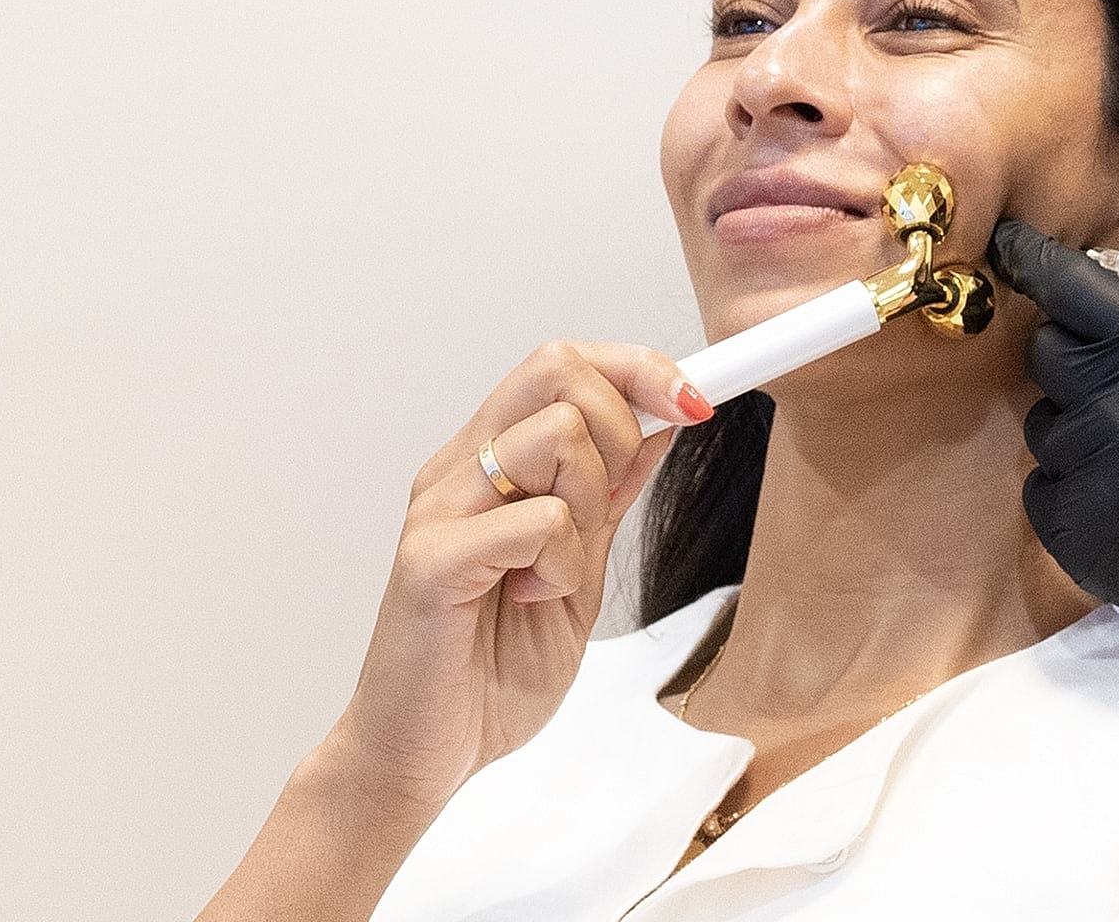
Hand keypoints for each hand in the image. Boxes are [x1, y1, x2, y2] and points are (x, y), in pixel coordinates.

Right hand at [324, 341, 701, 811]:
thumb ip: (610, 498)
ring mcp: (438, 509)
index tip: (696, 404)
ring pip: (555, 437)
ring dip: (588, 505)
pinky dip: (560, 562)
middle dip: (621, 427)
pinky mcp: (430, 560)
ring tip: (555, 569)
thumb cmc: (487, 670)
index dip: (639, 369)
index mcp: (489, 463)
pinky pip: (536, 520)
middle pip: (557, 369)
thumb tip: (661, 426)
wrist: (422, 754)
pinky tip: (533, 597)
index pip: (563, 364)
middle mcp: (458, 470)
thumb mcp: (579, 570)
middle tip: (606, 508)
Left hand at [989, 220, 1118, 673]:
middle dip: (1069, 362)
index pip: (1076, 291)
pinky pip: (1039, 486)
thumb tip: (1086, 300)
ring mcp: (1091, 470)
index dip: (1036, 263)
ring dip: (1073, 433)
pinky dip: (1069, 491)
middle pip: (1045, 353)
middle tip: (1112, 391)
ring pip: (1041, 424)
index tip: (1007, 244)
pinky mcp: (1068, 527)